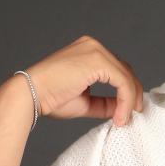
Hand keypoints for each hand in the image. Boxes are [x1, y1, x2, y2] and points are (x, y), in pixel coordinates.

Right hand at [19, 35, 144, 125]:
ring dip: (130, 100)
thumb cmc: (50, 98)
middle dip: (133, 93)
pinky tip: (120, 116)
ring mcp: (95, 50)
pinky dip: (125, 100)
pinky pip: (122, 81)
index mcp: (88, 51)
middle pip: (124, 69)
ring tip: (124, 119)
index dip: (126, 90)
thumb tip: (121, 110)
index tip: (128, 111)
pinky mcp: (97, 60)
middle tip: (133, 115)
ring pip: (126, 76)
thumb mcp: (84, 102)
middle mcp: (93, 46)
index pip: (116, 69)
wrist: (31, 94)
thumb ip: (104, 103)